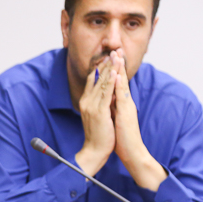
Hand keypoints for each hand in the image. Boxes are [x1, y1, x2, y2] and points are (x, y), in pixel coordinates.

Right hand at [75, 56, 115, 176]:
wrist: (94, 151)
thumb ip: (100, 103)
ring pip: (102, 82)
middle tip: (113, 50)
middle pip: (96, 77)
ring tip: (116, 56)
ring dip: (110, 68)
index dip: (100, 67)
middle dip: (106, 63)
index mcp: (86, 101)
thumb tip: (106, 93)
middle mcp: (87, 101)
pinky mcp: (99, 112)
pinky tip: (115, 72)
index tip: (108, 56)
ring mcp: (92, 106)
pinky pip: (106, 93)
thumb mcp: (97, 116)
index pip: (92, 79)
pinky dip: (111, 81)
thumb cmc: (98, 136)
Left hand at [110, 49, 166, 190]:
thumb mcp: (115, 118)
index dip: (114, 71)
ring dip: (120, 69)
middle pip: (121, 80)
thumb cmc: (122, 137)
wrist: (131, 151)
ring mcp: (127, 106)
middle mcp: (125, 102)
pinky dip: (120, 85)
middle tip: (115, 50)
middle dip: (118, 65)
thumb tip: (108, 99)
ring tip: (117, 56)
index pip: (117, 84)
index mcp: (122, 104)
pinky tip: (117, 75)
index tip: (111, 58)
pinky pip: (123, 96)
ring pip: (123, 84)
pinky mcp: (127, 113)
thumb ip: (113, 107)